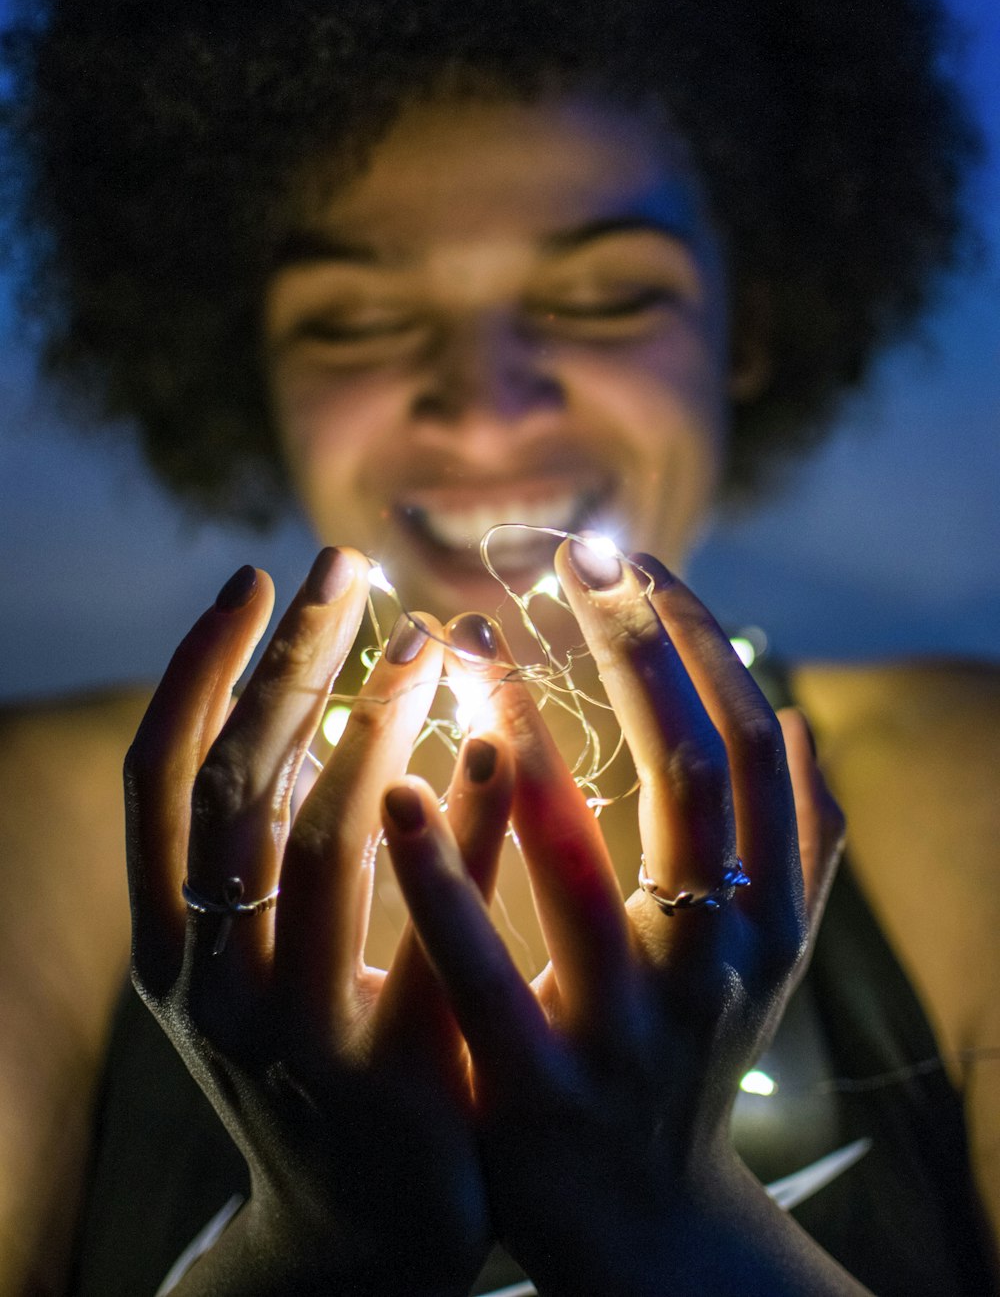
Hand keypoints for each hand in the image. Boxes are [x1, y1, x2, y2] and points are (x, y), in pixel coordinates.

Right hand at [124, 548, 511, 1296]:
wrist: (357, 1232)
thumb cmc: (319, 1058)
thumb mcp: (260, 957)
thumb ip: (267, 849)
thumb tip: (305, 687)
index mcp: (171, 943)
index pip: (159, 780)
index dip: (198, 670)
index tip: (257, 576)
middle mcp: (211, 982)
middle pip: (235, 792)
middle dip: (291, 666)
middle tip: (349, 566)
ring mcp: (293, 1033)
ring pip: (320, 847)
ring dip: (374, 725)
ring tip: (431, 634)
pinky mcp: (387, 1077)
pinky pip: (433, 928)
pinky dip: (466, 825)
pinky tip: (504, 740)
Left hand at [383, 543, 856, 1296]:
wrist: (651, 1227)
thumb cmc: (687, 1053)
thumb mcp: (758, 952)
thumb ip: (783, 840)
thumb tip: (785, 706)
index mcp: (771, 911)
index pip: (751, 740)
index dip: (697, 637)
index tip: (631, 557)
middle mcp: (720, 958)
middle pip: (691, 768)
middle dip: (634, 644)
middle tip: (570, 556)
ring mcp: (635, 1027)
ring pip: (587, 856)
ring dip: (527, 734)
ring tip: (467, 641)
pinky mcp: (546, 1091)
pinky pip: (487, 969)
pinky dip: (442, 874)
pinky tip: (393, 789)